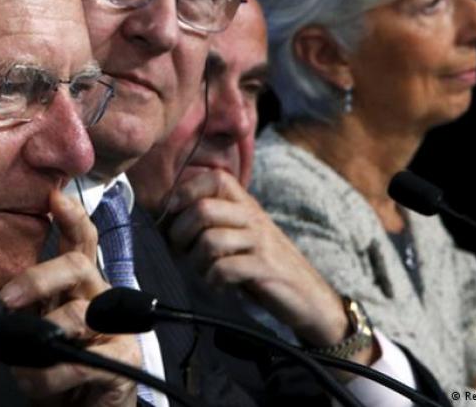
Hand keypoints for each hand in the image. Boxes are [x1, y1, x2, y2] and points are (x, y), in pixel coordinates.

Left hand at [0, 189, 139, 406]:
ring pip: (77, 314)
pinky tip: (33, 379)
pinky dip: (48, 374)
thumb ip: (30, 306)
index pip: (81, 240)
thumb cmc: (60, 365)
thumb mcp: (39, 327)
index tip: (53, 196)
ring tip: (20, 360)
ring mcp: (116, 328)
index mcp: (79, 284)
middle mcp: (100, 297)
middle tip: (7, 297)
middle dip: (39, 276)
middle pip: (77, 266)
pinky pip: (80, 361)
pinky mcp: (124, 361)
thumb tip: (7, 297)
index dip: (71, 216)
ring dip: (40, 337)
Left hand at [165, 169, 367, 357]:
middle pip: (203, 210)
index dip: (186, 191)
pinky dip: (213, 280)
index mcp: (246, 205)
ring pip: (210, 240)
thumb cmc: (264, 267)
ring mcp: (261, 242)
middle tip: (183, 252)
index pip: (215, 177)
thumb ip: (212, 223)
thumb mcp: (240, 237)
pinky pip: (224, 268)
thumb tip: (166, 216)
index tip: (172, 213)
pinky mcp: (266, 268)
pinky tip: (219, 285)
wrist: (310, 297)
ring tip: (205, 271)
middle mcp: (254, 217)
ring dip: (197, 262)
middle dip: (181, 234)